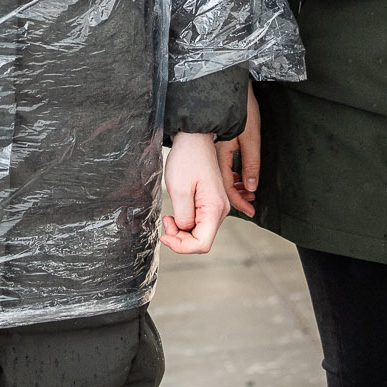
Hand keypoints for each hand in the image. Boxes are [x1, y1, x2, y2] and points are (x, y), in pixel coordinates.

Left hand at [161, 130, 227, 254]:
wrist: (195, 139)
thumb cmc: (187, 158)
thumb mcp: (179, 189)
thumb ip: (183, 216)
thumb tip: (185, 230)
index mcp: (215, 208)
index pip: (202, 244)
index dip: (181, 247)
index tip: (165, 237)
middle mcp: (220, 210)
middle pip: (201, 240)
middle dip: (180, 238)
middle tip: (165, 222)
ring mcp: (217, 206)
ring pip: (200, 232)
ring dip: (182, 230)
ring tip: (169, 216)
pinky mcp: (210, 202)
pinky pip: (199, 221)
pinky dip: (185, 222)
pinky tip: (176, 212)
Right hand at [215, 83, 260, 216]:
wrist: (226, 88)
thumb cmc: (241, 109)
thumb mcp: (251, 138)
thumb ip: (251, 164)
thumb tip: (251, 187)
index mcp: (219, 157)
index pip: (227, 188)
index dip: (239, 203)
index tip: (251, 212)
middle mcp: (212, 158)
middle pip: (221, 187)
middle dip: (238, 198)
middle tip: (252, 204)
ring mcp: (211, 152)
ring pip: (221, 178)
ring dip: (236, 187)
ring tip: (249, 192)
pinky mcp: (213, 147)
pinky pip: (220, 169)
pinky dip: (231, 177)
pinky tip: (240, 176)